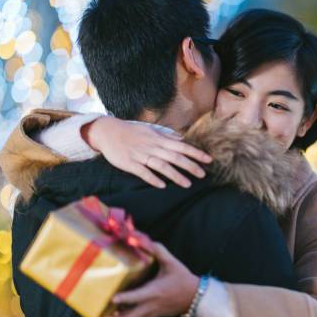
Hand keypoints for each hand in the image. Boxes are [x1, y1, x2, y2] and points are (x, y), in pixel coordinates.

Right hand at [82, 117, 211, 187]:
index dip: (196, 153)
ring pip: (161, 166)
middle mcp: (152, 147)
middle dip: (190, 166)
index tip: (209, 160)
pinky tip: (162, 186)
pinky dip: (152, 178)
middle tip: (203, 175)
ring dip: (175, 175)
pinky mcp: (129, 163)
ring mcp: (141, 155)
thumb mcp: (150, 130)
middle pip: (175, 157)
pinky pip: (143, 172)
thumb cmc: (131, 131)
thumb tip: (182, 139)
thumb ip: (166, 136)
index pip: (182, 146)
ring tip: (187, 184)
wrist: (108, 131)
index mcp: (159, 139)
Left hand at [103, 242, 199, 316]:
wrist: (195, 298)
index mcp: (154, 292)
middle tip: (98, 310)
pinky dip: (124, 314)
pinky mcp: (151, 315)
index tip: (111, 298)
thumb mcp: (171, 262)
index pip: (136, 298)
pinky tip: (118, 306)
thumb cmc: (182, 279)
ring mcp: (149, 313)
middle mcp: (149, 306)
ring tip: (103, 309)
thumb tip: (140, 238)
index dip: (123, 299)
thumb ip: (157, 249)